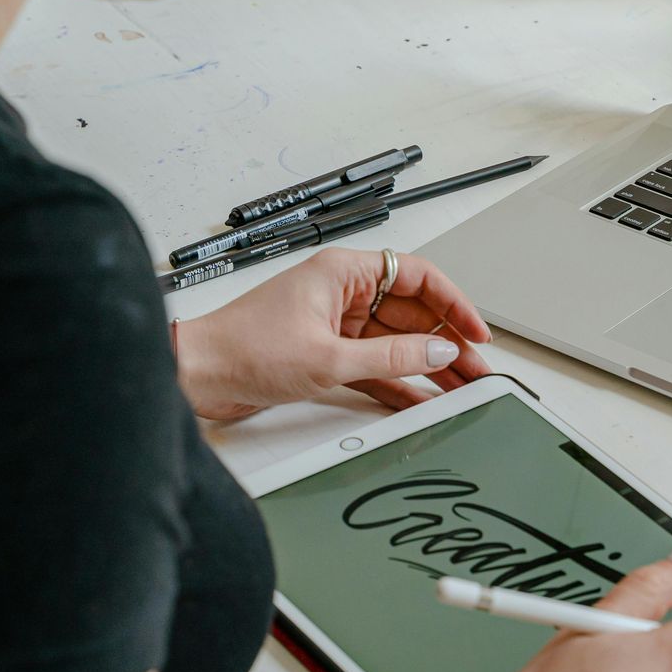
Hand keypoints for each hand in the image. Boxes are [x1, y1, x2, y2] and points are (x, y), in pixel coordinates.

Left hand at [174, 248, 492, 420]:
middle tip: (476, 370)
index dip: (453, 303)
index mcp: (343, 272)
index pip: (417, 277)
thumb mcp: (328, 357)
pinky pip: (376, 365)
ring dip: (427, 366)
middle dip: (446, 342)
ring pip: (397, 342)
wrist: (195, 375)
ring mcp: (335, 325)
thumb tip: (438, 352)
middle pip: (412, 313)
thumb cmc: (241, 348)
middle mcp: (342, 293)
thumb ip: (391, 356)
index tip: (476, 331)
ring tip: (460, 389)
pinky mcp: (326, 354)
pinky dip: (398, 382)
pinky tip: (422, 399)